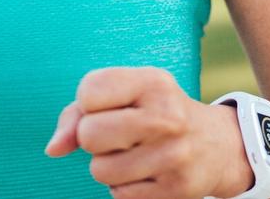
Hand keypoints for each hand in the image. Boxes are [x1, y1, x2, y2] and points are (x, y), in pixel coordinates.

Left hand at [43, 66, 255, 198]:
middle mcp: (166, 116)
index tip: (107, 105)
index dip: (87, 103)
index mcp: (151, 82)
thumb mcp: (124, 93)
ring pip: (100, 170)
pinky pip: (119, 195)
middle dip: (92, 138)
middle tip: (115, 134)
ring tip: (131, 153)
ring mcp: (174, 156)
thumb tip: (53, 148)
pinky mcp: (177, 191)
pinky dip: (123, 186)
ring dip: (106, 166)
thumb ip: (77, 112)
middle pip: (89, 135)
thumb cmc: (152, 111)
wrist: (216, 144)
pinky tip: (145, 171)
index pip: (88, 92)